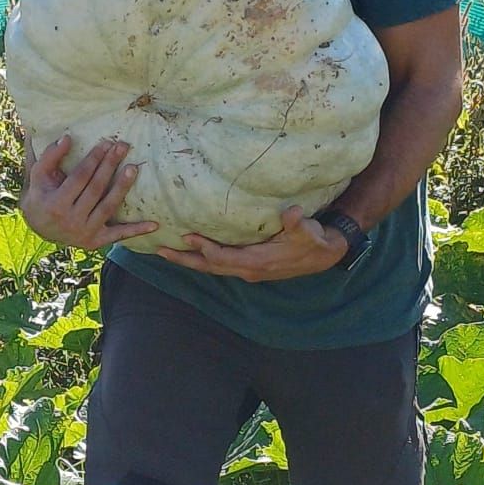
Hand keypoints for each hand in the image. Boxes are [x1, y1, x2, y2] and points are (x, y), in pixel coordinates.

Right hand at [21, 136, 158, 250]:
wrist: (38, 228)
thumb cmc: (40, 196)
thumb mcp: (37, 176)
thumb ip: (49, 156)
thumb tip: (67, 138)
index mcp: (56, 203)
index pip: (80, 177)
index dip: (94, 159)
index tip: (106, 143)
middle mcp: (71, 220)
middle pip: (96, 189)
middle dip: (110, 166)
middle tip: (123, 147)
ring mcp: (85, 232)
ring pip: (108, 207)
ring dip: (122, 187)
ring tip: (133, 168)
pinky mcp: (95, 241)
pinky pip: (118, 235)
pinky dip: (136, 230)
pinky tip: (154, 224)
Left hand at [157, 205, 347, 281]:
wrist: (323, 255)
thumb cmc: (313, 241)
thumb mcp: (309, 231)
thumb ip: (298, 224)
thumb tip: (292, 214)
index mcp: (257, 262)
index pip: (224, 257)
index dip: (205, 248)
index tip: (187, 235)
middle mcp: (248, 270)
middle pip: (209, 267)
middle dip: (185, 260)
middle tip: (160, 251)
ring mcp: (247, 270)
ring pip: (212, 268)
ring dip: (189, 261)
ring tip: (167, 253)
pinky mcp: (248, 266)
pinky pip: (219, 265)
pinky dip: (202, 259)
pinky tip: (191, 252)